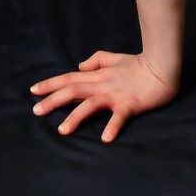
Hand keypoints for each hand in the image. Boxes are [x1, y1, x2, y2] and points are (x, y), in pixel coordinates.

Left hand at [31, 50, 178, 142]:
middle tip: (35, 111)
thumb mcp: (114, 58)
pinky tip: (105, 138)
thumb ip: (96, 60)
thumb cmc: (139, 64)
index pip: (69, 78)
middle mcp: (102, 84)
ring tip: (62, 130)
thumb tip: (79, 66)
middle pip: (73, 90)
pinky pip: (119, 116)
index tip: (33, 91)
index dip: (50, 84)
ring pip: (91, 105)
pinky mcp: (130, 104)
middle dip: (53, 100)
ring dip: (76, 117)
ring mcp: (115, 95)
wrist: (161, 68)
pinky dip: (112, 127)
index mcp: (98, 75)